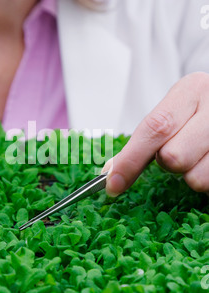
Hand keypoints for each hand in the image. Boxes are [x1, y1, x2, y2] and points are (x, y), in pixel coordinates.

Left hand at [102, 72, 208, 196]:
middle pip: (173, 157)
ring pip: (197, 178)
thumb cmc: (196, 111)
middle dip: (167, 162)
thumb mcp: (172, 112)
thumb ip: (142, 140)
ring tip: (198, 154)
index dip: (130, 160)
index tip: (112, 185)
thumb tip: (110, 173)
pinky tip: (207, 160)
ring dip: (190, 174)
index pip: (154, 129)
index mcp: (192, 89)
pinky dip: (206, 178)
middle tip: (178, 149)